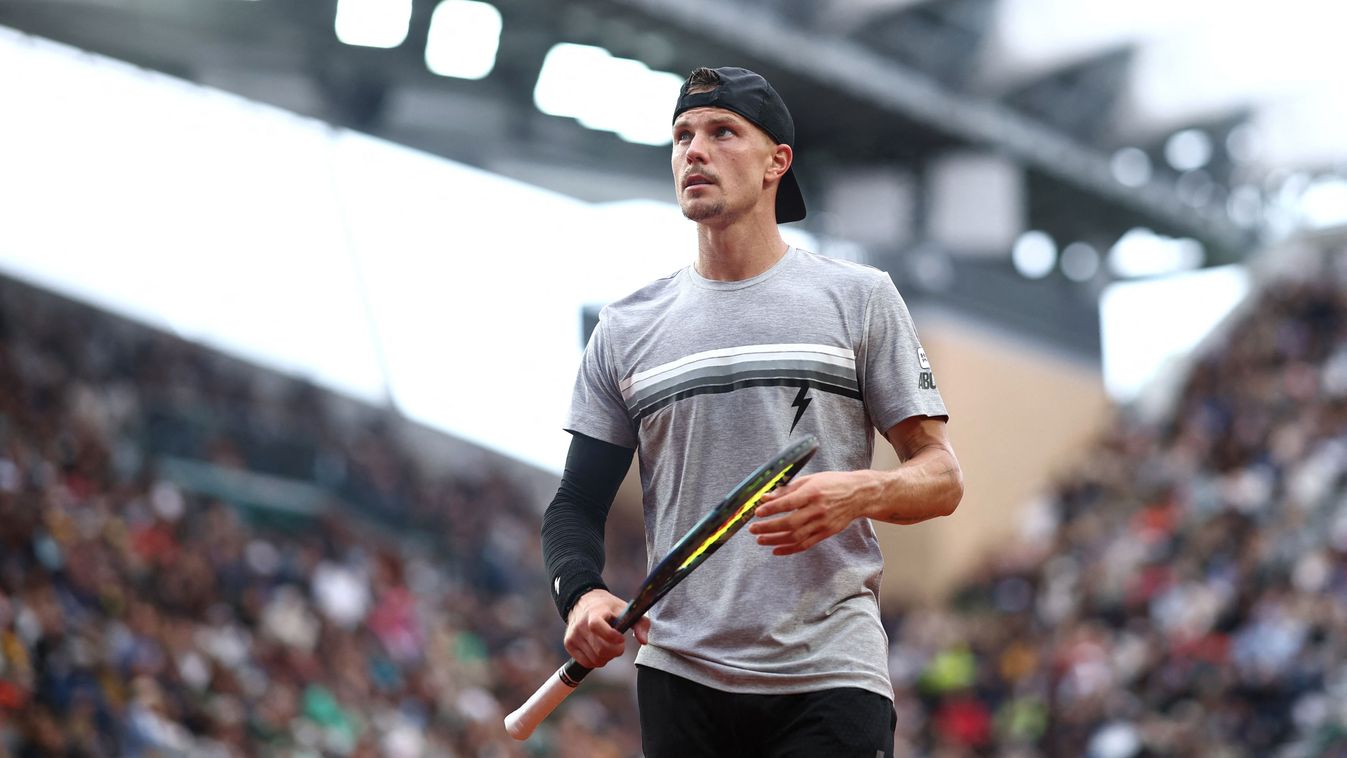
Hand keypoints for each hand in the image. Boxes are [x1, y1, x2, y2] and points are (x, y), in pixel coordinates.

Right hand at [564, 589, 649, 668]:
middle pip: (601, 650)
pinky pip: (586, 663)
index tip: (621, 637)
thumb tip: (644, 642)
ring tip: (608, 645)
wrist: (584, 600)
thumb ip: (640, 624)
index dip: (614, 637)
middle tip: (619, 644)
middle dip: (615, 651)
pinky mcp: (569, 644)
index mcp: (594, 613)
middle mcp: (580, 625)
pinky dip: (596, 660)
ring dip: (607, 657)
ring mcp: (573, 635)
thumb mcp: (626, 610)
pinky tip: (599, 649)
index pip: (598, 628)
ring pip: (595, 659)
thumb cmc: (609, 607)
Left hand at [747, 470, 875, 554]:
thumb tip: (766, 497)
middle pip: (790, 523)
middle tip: (753, 529)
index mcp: (813, 493)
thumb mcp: (810, 480)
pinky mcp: (826, 533)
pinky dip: (789, 549)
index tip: (757, 512)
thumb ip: (787, 489)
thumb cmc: (833, 483)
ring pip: (795, 536)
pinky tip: (776, 550)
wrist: (858, 495)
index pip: (788, 503)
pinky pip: (805, 544)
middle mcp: (818, 509)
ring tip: (760, 540)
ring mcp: (822, 524)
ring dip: (775, 540)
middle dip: (768, 527)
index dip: (771, 509)